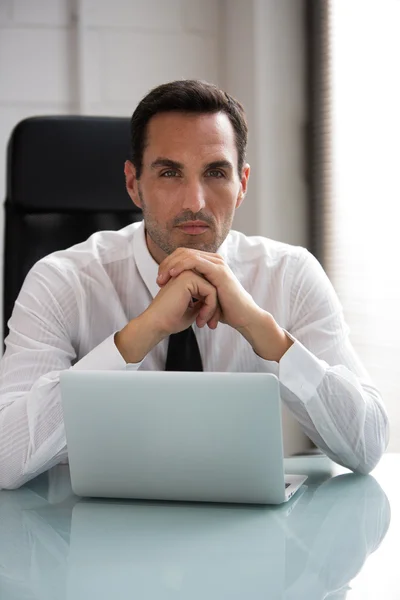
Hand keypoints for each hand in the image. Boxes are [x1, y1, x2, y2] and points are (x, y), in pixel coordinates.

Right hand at [146, 269, 218, 334]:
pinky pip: (211, 291)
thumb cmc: (171, 320)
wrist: (156, 324)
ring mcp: (187, 273)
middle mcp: (186, 273)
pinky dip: (210, 308)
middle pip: (213, 288)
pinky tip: (200, 319)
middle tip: (210, 325)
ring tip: (203, 323)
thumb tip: (217, 300)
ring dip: (212, 310)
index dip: (211, 308)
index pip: (208, 290)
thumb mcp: (193, 310)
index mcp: (186, 280)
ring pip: (214, 289)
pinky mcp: (188, 277)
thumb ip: (204, 302)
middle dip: (214, 309)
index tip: (207, 323)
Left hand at [157, 248, 293, 361]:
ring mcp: (217, 263)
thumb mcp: (204, 297)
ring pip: (187, 255)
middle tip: (158, 280)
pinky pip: (195, 262)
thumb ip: (193, 288)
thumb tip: (175, 289)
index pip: (182, 255)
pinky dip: (181, 266)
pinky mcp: (218, 269)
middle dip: (167, 264)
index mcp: (209, 263)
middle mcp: (213, 259)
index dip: (168, 265)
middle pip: (183, 252)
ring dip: (171, 265)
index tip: (159, 280)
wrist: (242, 317)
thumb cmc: (224, 310)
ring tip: (162, 279)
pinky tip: (173, 274)